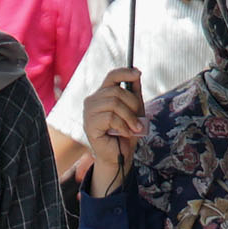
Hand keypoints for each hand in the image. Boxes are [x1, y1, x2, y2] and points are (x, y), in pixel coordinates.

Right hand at [80, 67, 144, 196]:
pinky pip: (110, 118)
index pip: (111, 76)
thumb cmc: (126, 132)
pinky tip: (124, 133)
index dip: (125, 72)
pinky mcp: (90, 125)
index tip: (138, 73)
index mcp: (102, 95)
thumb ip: (134, 93)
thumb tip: (136, 73)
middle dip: (133, 104)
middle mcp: (92, 101)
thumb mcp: (135, 110)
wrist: (120, 155)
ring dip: (129, 117)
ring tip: (134, 128)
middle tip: (138, 119)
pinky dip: (123, 126)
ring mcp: (89, 113)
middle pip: (116, 91)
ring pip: (114, 104)